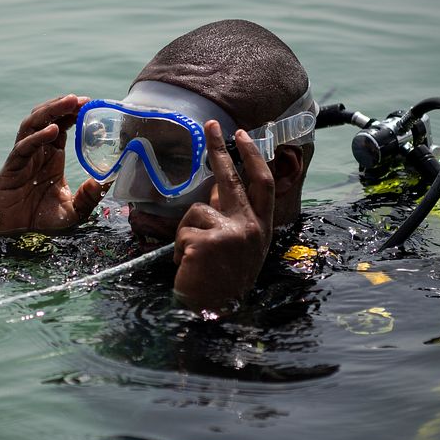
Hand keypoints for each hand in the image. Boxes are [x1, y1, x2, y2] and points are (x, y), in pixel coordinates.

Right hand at [0, 94, 106, 233]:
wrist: (17, 240)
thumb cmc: (42, 224)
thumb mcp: (73, 211)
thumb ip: (88, 197)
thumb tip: (105, 181)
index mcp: (51, 159)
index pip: (61, 127)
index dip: (73, 113)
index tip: (91, 103)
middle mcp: (36, 155)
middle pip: (46, 120)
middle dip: (62, 106)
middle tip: (81, 98)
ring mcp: (22, 161)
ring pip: (32, 126)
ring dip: (50, 112)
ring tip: (68, 103)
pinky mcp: (10, 171)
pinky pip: (23, 149)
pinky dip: (37, 138)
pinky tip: (52, 131)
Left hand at [172, 121, 274, 311]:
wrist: (214, 314)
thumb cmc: (221, 283)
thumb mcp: (237, 248)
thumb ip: (230, 218)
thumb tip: (215, 186)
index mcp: (261, 228)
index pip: (261, 184)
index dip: (252, 157)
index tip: (243, 135)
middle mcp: (251, 227)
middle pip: (232, 178)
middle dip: (220, 149)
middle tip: (210, 125)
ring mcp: (231, 233)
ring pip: (195, 212)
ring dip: (187, 233)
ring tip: (193, 258)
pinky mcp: (207, 242)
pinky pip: (182, 233)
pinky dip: (179, 250)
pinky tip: (188, 268)